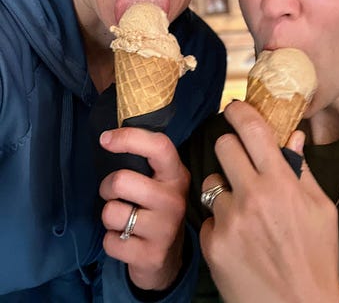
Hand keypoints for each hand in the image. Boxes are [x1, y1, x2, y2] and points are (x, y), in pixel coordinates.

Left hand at [99, 127, 188, 290]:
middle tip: (114, 195)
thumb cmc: (155, 209)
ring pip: (111, 212)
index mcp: (176, 175)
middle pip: (121, 181)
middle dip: (107, 187)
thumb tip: (109, 136)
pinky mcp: (151, 256)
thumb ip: (144, 162)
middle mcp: (174, 200)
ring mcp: (165, 229)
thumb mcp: (159, 182)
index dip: (129, 138)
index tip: (105, 139)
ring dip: (109, 217)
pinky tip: (126, 242)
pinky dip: (111, 241)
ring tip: (124, 220)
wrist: (167, 259)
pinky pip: (110, 242)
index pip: (159, 146)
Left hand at [200, 100, 338, 302]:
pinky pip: (208, 218)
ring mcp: (229, 222)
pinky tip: (238, 239)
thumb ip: (302, 170)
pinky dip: (220, 223)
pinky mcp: (213, 245)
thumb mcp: (322, 209)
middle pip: (223, 146)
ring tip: (243, 211)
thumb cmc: (318, 257)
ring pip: (212, 183)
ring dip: (225, 190)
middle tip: (240, 160)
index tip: (234, 107)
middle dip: (230, 147)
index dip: (240, 111)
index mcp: (281, 183)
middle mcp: (252, 197)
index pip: (252, 130)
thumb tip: (293, 136)